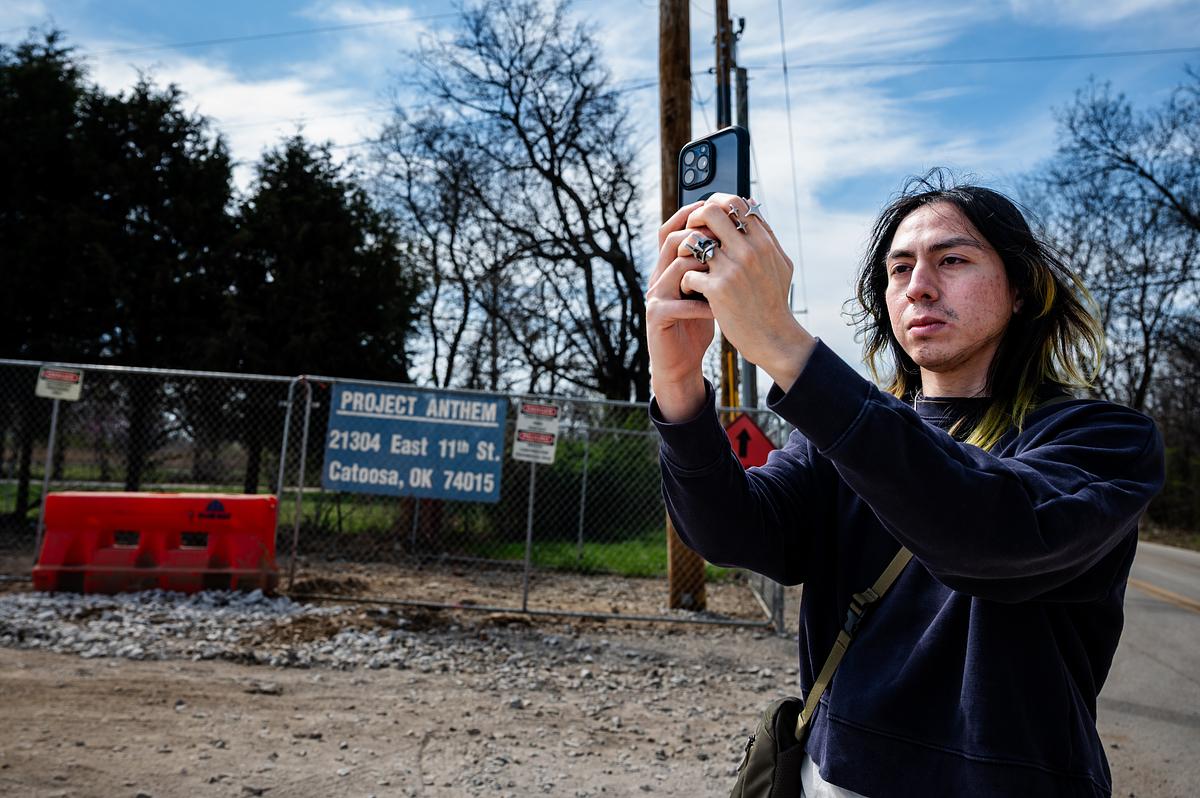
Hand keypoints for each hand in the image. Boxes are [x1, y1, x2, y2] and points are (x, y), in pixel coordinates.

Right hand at [645, 201, 715, 419]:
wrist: (680, 361)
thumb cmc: (696, 322)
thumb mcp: (707, 289)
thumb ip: (714, 266)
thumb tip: (738, 237)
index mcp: (669, 267)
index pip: (672, 230)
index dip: (690, 216)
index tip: (715, 209)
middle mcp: (658, 276)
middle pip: (672, 241)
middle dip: (701, 236)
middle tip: (726, 239)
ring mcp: (655, 296)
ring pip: (676, 266)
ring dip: (704, 267)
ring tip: (724, 272)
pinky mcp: (656, 316)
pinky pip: (678, 303)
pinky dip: (701, 304)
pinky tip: (718, 309)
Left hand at [677, 194, 815, 389]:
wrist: (773, 337)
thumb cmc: (774, 300)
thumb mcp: (779, 262)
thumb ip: (765, 232)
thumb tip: (750, 203)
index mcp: (763, 241)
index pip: (736, 202)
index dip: (716, 202)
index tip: (707, 214)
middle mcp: (749, 251)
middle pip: (711, 212)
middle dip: (695, 217)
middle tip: (691, 232)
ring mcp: (732, 270)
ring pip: (694, 241)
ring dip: (684, 249)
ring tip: (686, 261)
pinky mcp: (717, 290)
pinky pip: (688, 273)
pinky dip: (685, 281)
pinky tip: (691, 289)